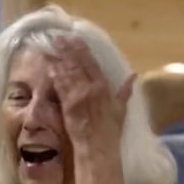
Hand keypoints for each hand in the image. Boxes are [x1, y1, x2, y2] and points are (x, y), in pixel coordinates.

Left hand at [48, 35, 133, 149]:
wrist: (98, 146)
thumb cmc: (111, 129)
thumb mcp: (121, 108)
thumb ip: (125, 90)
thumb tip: (134, 75)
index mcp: (103, 87)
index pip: (91, 63)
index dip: (81, 49)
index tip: (74, 38)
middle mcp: (89, 88)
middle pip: (75, 64)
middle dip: (65, 49)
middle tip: (57, 37)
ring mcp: (77, 96)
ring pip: (65, 73)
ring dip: (57, 59)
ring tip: (49, 47)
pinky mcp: (67, 105)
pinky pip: (59, 86)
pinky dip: (54, 75)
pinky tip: (49, 66)